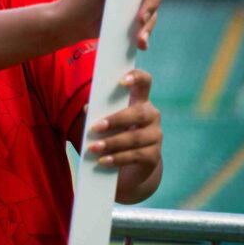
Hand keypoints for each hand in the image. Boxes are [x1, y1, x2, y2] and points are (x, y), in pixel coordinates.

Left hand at [87, 69, 162, 202]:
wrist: (131, 167)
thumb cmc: (115, 134)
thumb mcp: (107, 122)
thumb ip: (98, 112)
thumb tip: (88, 108)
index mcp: (140, 101)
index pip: (145, 82)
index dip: (136, 77)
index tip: (122, 81)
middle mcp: (152, 116)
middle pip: (139, 113)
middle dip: (116, 120)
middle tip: (95, 128)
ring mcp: (156, 136)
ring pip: (135, 137)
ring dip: (112, 143)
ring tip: (93, 148)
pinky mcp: (154, 156)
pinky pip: (136, 156)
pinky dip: (117, 158)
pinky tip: (103, 161)